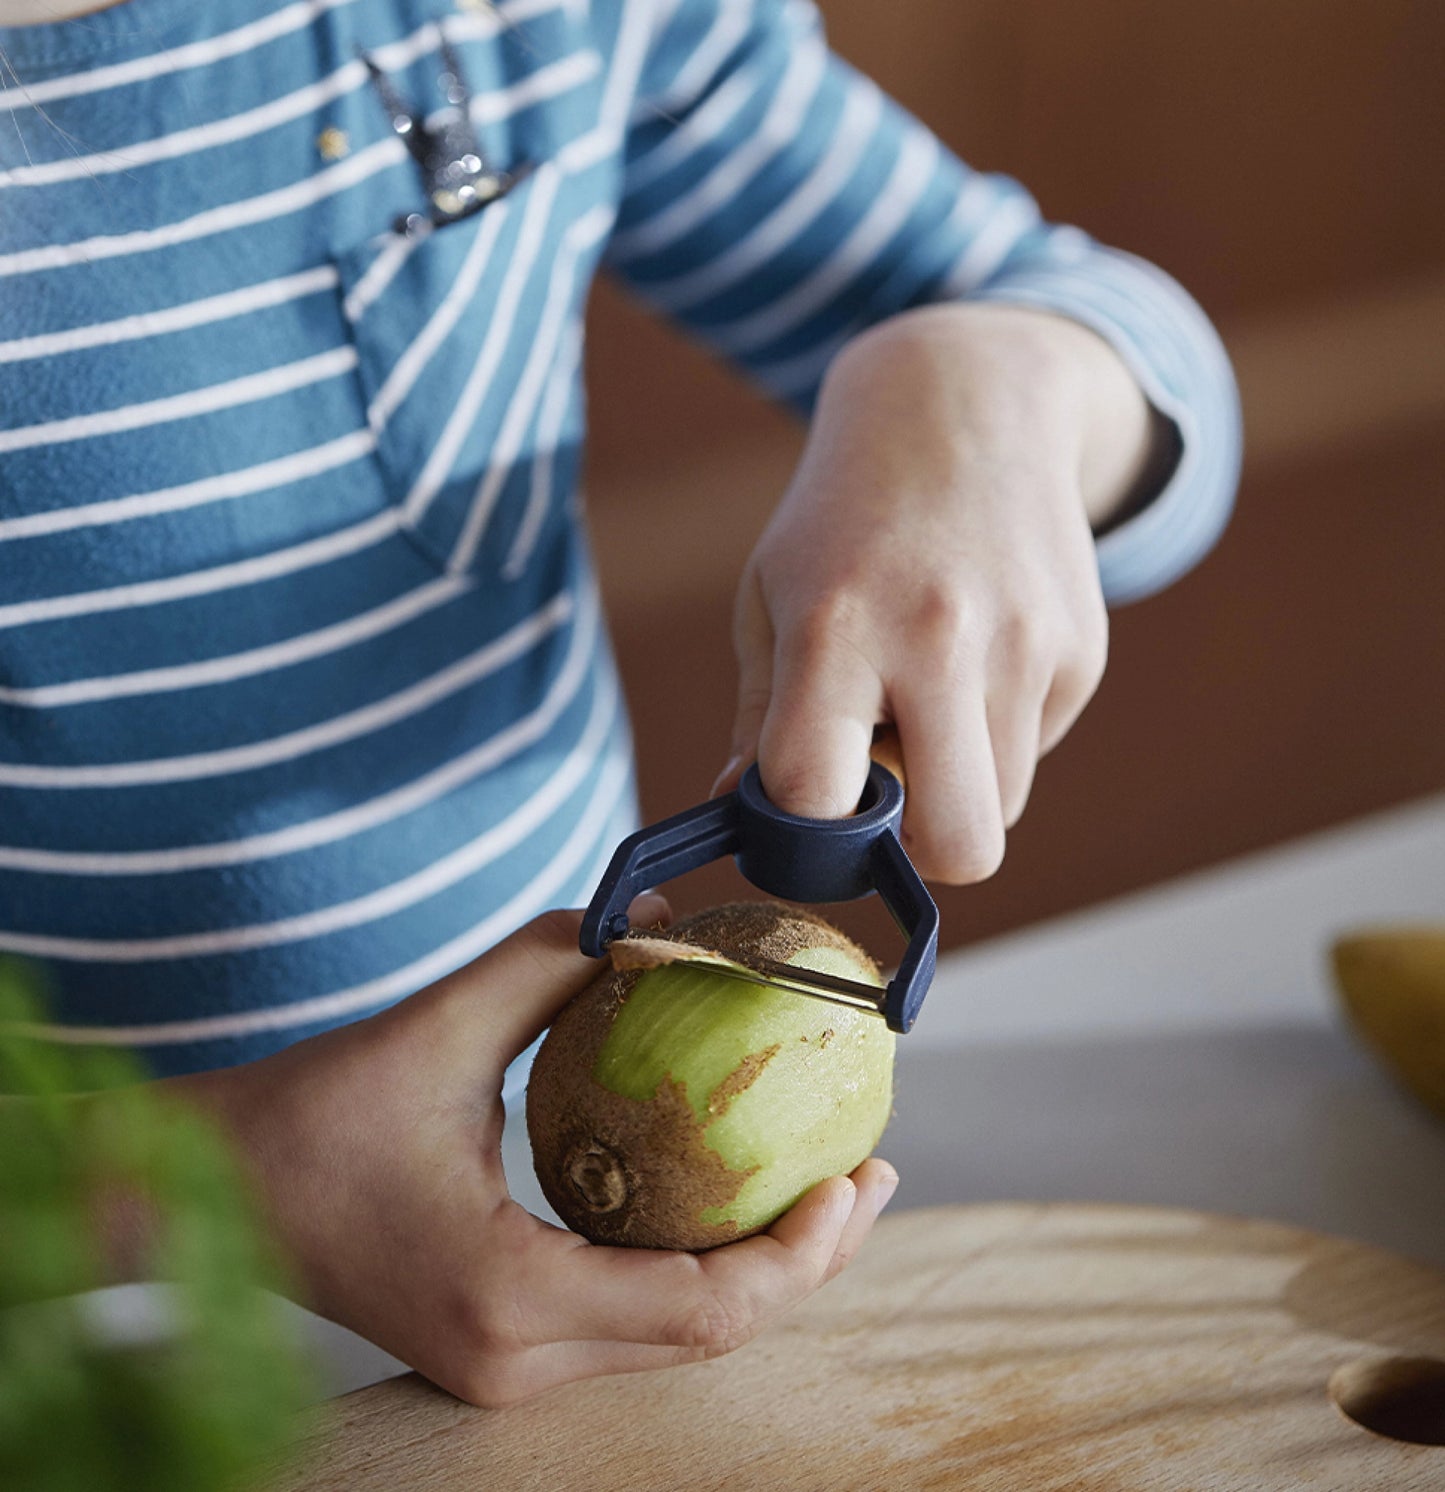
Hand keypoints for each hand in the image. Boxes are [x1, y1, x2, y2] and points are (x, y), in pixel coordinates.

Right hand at [178, 900, 897, 1407]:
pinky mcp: (504, 1351)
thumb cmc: (312, 1113)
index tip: (854, 1172)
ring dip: (762, 1268)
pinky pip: (638, 1323)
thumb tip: (662, 917)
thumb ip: (554, 959)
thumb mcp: (439, 1022)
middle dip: (807, 1261)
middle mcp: (517, 1363)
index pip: (703, 1308)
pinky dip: (702, 1268)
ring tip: (828, 1184)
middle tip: (871, 1169)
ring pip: (681, 1340)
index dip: (798, 1252)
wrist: (216, 1193)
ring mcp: (509, 1373)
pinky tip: (732, 1200)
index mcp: (509, 1298)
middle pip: (711, 1339)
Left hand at [716, 303, 1161, 882]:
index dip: (806, 825)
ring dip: (956, 786)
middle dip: (918, 851)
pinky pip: (1033, 751)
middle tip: (885, 792)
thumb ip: (759, 717)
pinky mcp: (1082, 650)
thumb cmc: (842, 521)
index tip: (805, 801)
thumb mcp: (771, 597)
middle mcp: (941, 638)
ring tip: (924, 700)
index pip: (819, 793)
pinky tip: (974, 657)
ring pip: (1000, 809)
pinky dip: (997, 735)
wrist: (962, 406)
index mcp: (837, 626)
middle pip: (960, 846)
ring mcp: (1026, 644)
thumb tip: (740, 813)